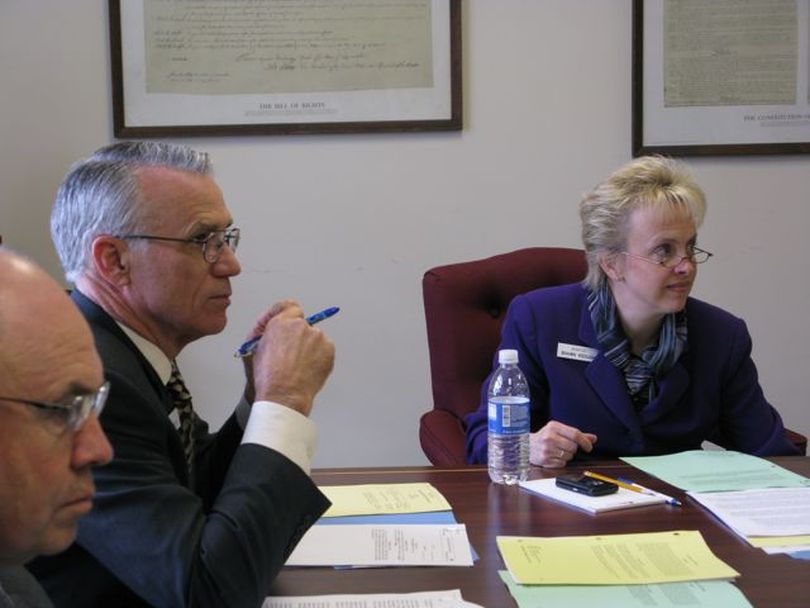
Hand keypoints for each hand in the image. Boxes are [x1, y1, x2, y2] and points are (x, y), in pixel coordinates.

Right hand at [243, 300, 334, 415]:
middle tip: (291, 352)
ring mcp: (317, 336)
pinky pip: (324, 348)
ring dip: (309, 346)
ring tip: (298, 366)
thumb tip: (272, 328)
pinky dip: (318, 356)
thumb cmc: (269, 377)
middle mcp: (300, 325)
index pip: (289, 306)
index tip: (287, 320)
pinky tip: (308, 369)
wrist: (285, 395)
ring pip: (314, 337)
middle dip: (297, 335)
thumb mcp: (256, 349)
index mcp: (280, 323)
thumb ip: (267, 332)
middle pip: (302, 324)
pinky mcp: (329, 348)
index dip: (287, 313)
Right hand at [529, 420, 596, 467]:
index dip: (585, 442)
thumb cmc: (543, 437)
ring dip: (567, 456)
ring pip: (569, 456)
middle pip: (573, 446)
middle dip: (574, 449)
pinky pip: (562, 463)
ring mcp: (547, 449)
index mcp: (554, 426)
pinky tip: (554, 457)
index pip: (575, 434)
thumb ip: (576, 434)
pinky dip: (561, 461)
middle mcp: (549, 437)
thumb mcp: (558, 431)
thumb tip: (593, 438)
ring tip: (558, 451)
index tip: (588, 447)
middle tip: (567, 447)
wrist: (526, 446)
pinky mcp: (545, 459)